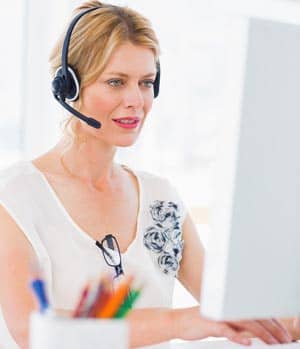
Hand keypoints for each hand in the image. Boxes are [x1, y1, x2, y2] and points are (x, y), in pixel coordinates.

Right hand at [174, 307, 292, 344]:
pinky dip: (237, 335)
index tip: (282, 332)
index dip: (270, 321)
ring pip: (244, 322)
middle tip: (284, 338)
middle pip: (253, 316)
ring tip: (273, 341)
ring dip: (261, 332)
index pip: (253, 312)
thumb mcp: (221, 323)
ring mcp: (218, 315)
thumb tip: (253, 333)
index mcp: (229, 306)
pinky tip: (247, 342)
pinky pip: (225, 329)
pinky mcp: (209, 324)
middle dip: (271, 328)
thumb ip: (236, 325)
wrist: (178, 321)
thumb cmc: (199, 323)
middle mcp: (225, 308)